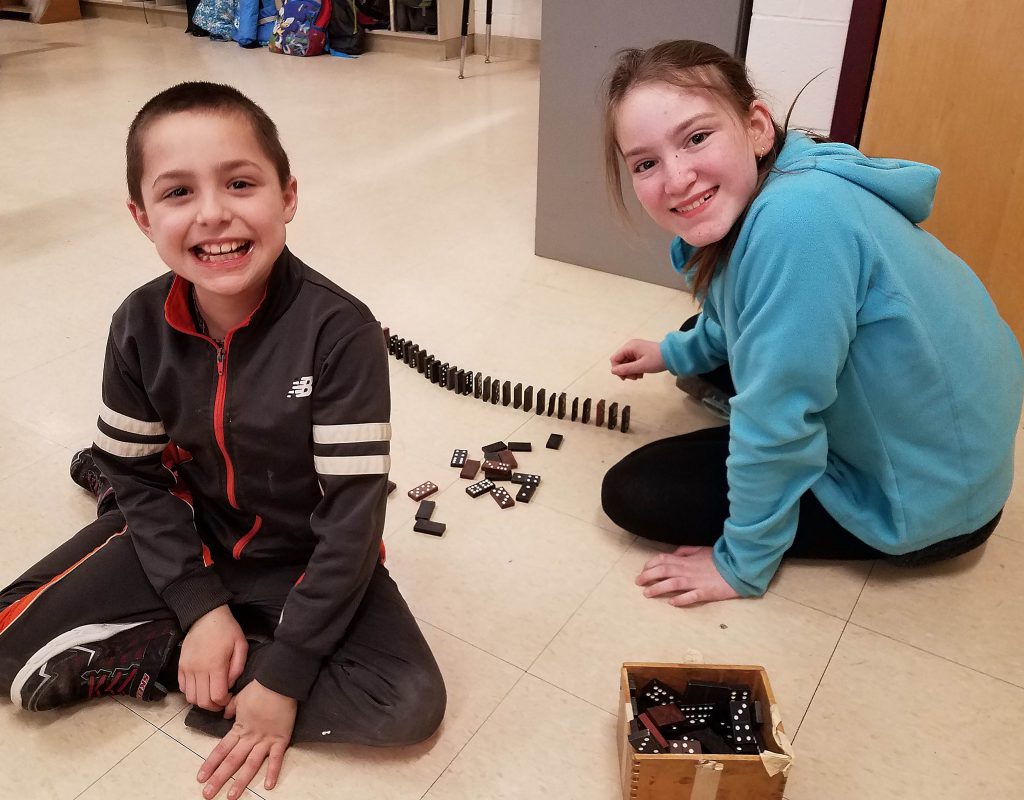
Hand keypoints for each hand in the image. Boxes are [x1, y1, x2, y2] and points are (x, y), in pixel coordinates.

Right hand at [179, 605, 247, 710]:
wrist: (206, 616)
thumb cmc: (227, 630)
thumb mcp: (241, 645)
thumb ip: (237, 668)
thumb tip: (229, 685)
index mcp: (215, 665)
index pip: (216, 697)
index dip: (224, 702)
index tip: (230, 697)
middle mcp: (198, 670)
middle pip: (202, 702)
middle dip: (213, 706)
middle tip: (221, 700)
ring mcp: (186, 668)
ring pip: (190, 698)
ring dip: (201, 701)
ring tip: (211, 694)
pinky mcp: (180, 666)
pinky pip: (182, 688)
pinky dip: (191, 692)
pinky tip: (201, 686)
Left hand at [197, 680, 296, 799]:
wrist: (279, 682)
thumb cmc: (259, 688)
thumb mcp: (239, 698)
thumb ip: (231, 709)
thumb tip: (225, 714)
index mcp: (239, 728)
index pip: (221, 749)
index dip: (210, 764)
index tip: (200, 777)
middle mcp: (250, 738)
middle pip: (232, 761)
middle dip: (219, 779)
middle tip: (207, 794)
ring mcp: (265, 740)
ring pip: (251, 764)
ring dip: (241, 781)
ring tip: (231, 796)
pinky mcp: (281, 739)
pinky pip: (276, 758)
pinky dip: (273, 772)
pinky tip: (269, 786)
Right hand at [610, 339, 665, 379]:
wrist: (673, 356)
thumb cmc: (656, 360)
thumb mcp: (641, 366)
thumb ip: (626, 369)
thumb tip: (612, 371)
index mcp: (629, 347)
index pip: (615, 359)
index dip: (617, 369)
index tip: (625, 378)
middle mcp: (630, 347)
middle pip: (620, 361)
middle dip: (625, 371)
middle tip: (634, 378)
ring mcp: (636, 350)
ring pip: (626, 363)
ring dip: (631, 372)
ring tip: (639, 376)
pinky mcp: (640, 354)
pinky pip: (632, 362)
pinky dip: (635, 369)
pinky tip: (642, 373)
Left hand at [635, 546, 739, 606]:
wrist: (738, 568)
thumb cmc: (719, 559)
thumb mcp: (701, 549)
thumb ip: (685, 551)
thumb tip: (673, 554)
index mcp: (686, 559)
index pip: (663, 559)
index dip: (650, 565)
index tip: (643, 571)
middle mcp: (687, 570)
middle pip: (663, 571)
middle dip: (647, 576)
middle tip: (638, 583)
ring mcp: (696, 581)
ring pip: (672, 584)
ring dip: (657, 588)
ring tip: (646, 594)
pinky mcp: (706, 592)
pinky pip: (691, 596)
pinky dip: (680, 599)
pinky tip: (671, 602)